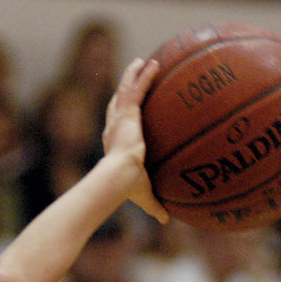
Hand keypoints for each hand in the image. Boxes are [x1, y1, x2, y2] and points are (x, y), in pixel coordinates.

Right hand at [103, 57, 170, 223]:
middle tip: (134, 74)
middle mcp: (114, 125)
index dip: (120, 112)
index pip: (116, 122)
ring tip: (143, 61)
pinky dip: (145, 75)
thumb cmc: (127, 187)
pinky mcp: (127, 113)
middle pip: (118, 100)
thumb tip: (166, 220)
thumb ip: (154, 204)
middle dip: (125, 86)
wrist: (120, 176)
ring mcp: (119, 117)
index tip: (126, 106)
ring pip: (125, 89)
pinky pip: (137, 88)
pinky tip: (155, 63)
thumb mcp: (143, 195)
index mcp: (114, 141)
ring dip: (133, 73)